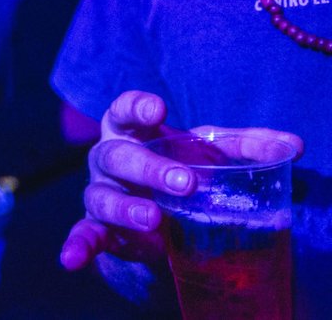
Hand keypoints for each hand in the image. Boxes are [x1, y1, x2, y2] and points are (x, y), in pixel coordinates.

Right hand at [60, 90, 303, 270]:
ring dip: (125, 209)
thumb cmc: (182, 169)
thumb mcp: (211, 153)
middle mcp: (108, 159)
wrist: (159, 215)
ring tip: (153, 220)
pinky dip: (77, 246)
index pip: (123, 111)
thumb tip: (294, 146)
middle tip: (185, 183)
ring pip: (101, 196)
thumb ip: (248, 147)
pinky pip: (83, 235)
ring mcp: (100, 193)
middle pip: (116, 155)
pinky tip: (73, 259)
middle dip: (148, 167)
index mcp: (131, 133)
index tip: (157, 110)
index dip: (136, 107)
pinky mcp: (98, 228)